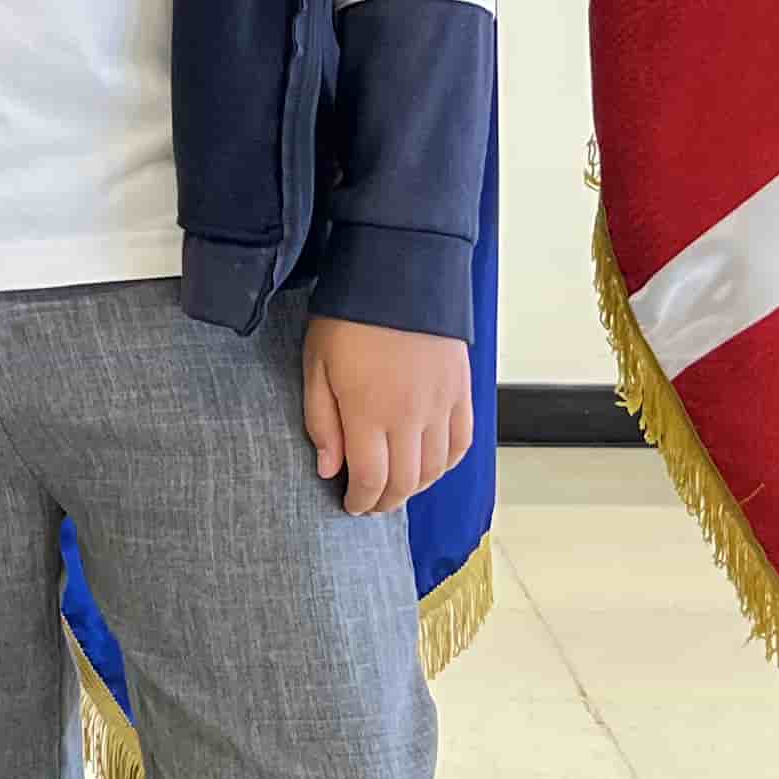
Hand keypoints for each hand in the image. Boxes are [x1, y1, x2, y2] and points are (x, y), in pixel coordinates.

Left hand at [302, 316, 477, 518]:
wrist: (397, 273)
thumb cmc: (348, 318)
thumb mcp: (316, 367)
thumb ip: (322, 423)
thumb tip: (330, 470)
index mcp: (368, 412)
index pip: (371, 479)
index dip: (361, 501)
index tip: (351, 505)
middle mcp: (410, 415)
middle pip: (406, 482)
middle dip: (386, 502)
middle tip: (371, 503)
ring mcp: (441, 404)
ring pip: (435, 467)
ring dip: (416, 486)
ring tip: (397, 487)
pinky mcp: (461, 390)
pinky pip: (461, 442)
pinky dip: (447, 462)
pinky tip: (430, 464)